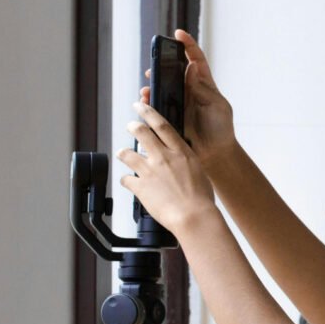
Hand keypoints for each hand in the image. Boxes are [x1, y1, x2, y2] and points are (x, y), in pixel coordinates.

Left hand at [117, 101, 217, 234]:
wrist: (194, 217)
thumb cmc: (201, 199)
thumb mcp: (199, 172)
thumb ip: (186, 162)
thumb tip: (180, 160)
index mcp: (180, 152)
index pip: (161, 125)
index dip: (148, 112)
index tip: (141, 106)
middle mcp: (163, 157)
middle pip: (141, 132)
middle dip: (133, 126)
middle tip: (131, 126)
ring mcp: (149, 171)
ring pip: (126, 153)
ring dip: (123, 153)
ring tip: (123, 155)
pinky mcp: (140, 187)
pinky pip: (126, 179)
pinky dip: (127, 180)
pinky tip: (130, 183)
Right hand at [140, 29, 236, 165]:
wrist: (215, 153)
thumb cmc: (221, 128)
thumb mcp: (218, 106)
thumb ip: (204, 88)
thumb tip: (191, 67)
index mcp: (204, 84)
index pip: (196, 59)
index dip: (188, 45)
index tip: (178, 34)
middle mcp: (189, 90)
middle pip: (172, 70)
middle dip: (161, 65)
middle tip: (154, 65)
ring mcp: (178, 102)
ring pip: (161, 86)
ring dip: (152, 84)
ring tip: (147, 86)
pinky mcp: (169, 115)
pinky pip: (155, 104)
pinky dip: (148, 100)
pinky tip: (145, 101)